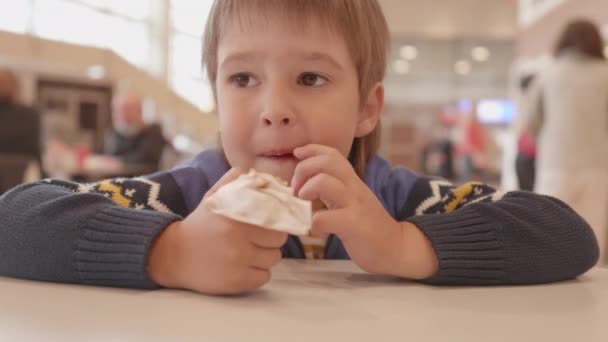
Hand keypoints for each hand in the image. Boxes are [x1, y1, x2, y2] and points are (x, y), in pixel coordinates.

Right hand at [148, 168, 287, 294]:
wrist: (174, 255)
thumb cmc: (201, 224)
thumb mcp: (214, 196)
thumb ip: (236, 181)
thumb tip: (261, 177)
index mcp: (235, 216)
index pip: (276, 220)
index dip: (275, 222)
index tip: (268, 224)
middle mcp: (237, 239)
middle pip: (278, 242)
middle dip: (271, 240)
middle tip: (257, 239)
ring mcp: (237, 263)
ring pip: (273, 260)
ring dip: (264, 257)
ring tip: (249, 252)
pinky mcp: (235, 282)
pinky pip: (264, 278)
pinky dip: (257, 273)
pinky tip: (243, 267)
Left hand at [291, 144, 437, 278]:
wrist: (396, 248)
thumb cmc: (367, 225)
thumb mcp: (352, 200)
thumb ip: (334, 190)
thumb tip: (306, 184)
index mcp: (352, 181)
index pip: (333, 155)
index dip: (312, 149)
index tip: (297, 153)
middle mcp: (354, 188)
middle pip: (326, 162)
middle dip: (303, 169)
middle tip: (296, 189)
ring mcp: (355, 205)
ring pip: (324, 182)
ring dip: (306, 190)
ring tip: (304, 204)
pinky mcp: (354, 225)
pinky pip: (326, 218)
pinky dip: (314, 224)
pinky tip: (318, 231)